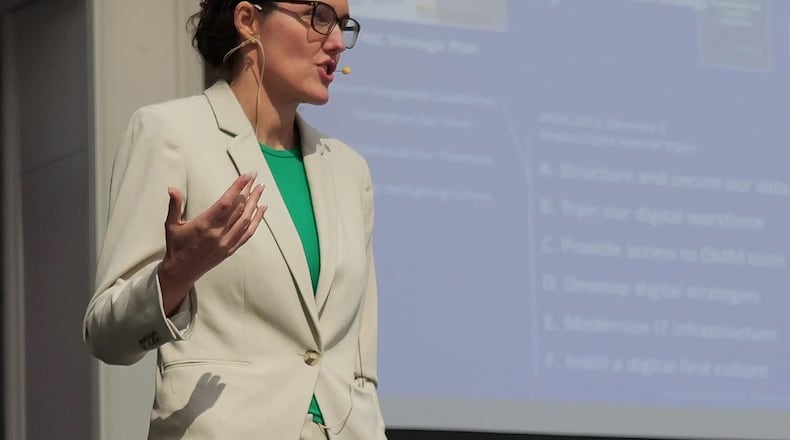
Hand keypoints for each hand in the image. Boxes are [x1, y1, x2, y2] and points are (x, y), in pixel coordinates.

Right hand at [158, 173, 265, 314]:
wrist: (182, 271)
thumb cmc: (176, 246)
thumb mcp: (171, 225)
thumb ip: (174, 205)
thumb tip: (172, 188)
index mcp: (204, 224)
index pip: (226, 202)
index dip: (237, 188)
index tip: (246, 176)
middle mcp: (218, 233)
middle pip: (239, 208)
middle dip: (248, 191)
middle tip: (254, 178)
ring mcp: (226, 242)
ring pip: (246, 219)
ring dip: (255, 202)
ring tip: (260, 188)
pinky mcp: (231, 249)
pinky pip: (248, 233)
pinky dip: (257, 220)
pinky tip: (262, 208)